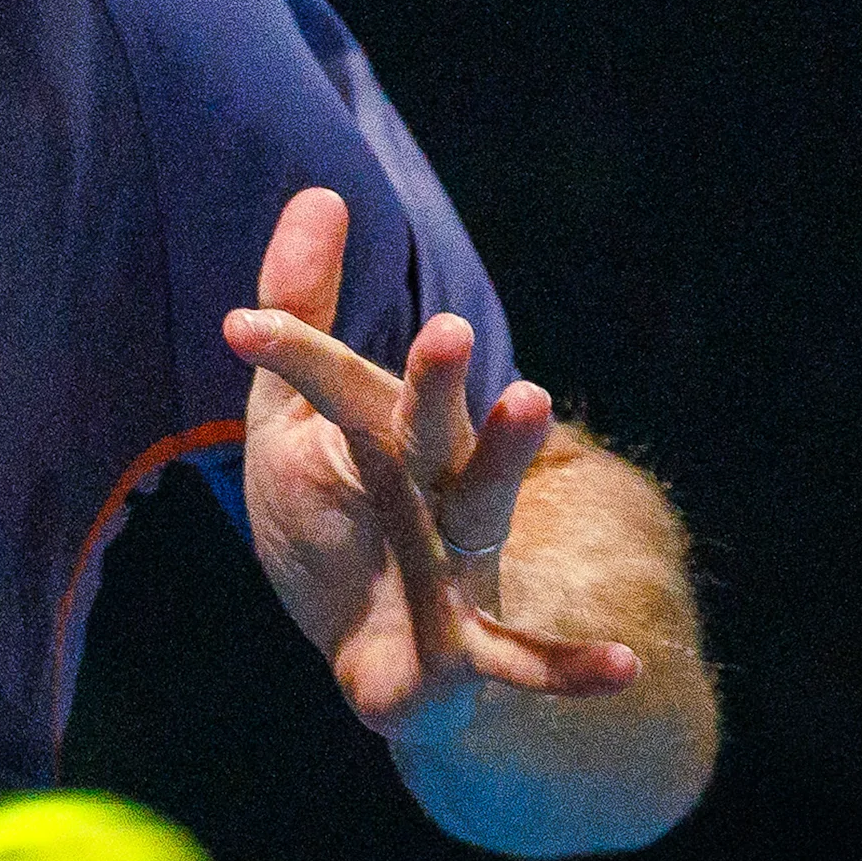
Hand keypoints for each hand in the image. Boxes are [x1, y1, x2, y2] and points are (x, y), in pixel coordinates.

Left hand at [227, 188, 637, 747]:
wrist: (376, 650)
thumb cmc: (337, 524)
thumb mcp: (292, 429)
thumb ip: (299, 327)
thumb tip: (322, 192)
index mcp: (387, 435)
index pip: (343, 386)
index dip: (296, 357)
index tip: (237, 326)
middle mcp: (435, 488)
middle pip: (430, 430)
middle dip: (436, 384)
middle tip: (442, 328)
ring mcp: (458, 564)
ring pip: (483, 507)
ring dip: (507, 459)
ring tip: (532, 398)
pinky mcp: (469, 652)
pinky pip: (523, 658)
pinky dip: (571, 667)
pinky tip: (625, 668)